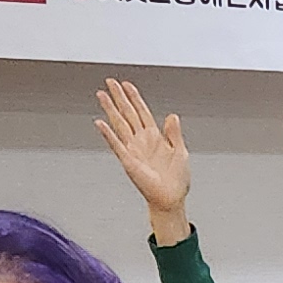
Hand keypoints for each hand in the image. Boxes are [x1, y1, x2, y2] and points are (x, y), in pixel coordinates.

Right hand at [93, 77, 191, 238]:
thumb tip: (172, 116)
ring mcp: (134, 150)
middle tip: (109, 82)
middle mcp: (142, 141)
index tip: (127, 85)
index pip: (142, 112)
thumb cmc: (176, 180)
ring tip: (101, 96)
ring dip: (110, 110)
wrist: (171, 199)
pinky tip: (101, 123)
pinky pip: (117, 145)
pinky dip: (109, 134)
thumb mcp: (181, 152)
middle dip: (119, 97)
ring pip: (120, 124)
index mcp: (155, 137)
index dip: (135, 98)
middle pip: (127, 113)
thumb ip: (174, 133)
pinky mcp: (129, 162)